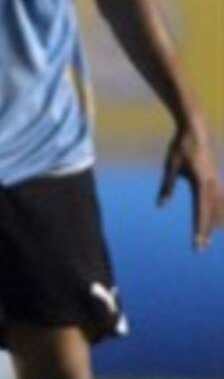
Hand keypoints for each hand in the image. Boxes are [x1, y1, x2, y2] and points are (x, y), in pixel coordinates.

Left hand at [158, 115, 220, 251]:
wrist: (195, 130)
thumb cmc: (179, 147)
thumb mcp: (170, 166)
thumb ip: (166, 186)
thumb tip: (160, 205)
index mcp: (200, 183)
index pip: (200, 211)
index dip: (199, 228)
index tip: (197, 243)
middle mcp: (211, 184)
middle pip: (210, 213)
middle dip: (205, 231)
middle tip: (200, 248)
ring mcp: (215, 181)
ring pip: (217, 208)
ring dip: (214, 224)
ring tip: (210, 239)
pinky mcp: (215, 178)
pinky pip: (220, 199)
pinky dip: (220, 212)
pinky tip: (220, 221)